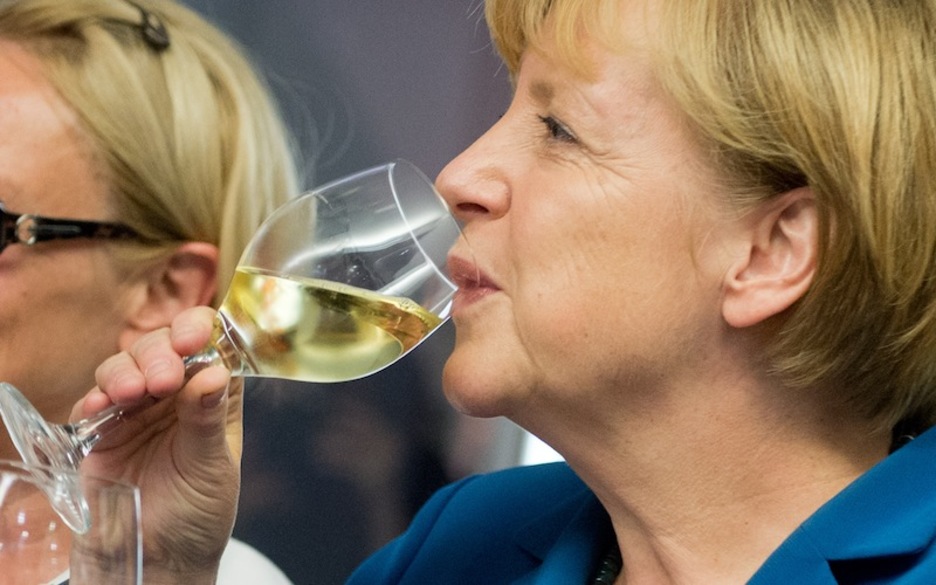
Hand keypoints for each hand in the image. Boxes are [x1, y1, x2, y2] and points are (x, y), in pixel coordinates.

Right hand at [71, 306, 241, 584]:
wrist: (159, 561)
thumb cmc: (198, 516)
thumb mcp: (212, 466)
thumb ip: (208, 419)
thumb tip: (213, 371)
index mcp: (212, 397)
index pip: (208, 347)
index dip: (199, 332)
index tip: (192, 337)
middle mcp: (174, 397)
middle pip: (161, 349)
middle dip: (159, 354)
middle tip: (162, 380)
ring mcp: (135, 412)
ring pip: (124, 367)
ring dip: (125, 371)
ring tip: (131, 393)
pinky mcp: (100, 434)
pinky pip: (91, 403)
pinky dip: (94, 399)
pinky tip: (101, 406)